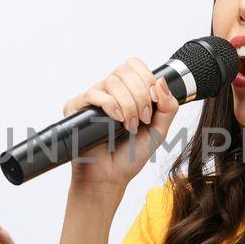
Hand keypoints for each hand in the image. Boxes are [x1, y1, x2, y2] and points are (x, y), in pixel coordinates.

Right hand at [63, 59, 181, 188]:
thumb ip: (168, 107)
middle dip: (140, 96)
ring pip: (112, 81)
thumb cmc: (130, 155)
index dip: (147, 79)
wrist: (110, 178)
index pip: (135, 65)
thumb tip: (162, 81)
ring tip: (129, 126)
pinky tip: (117, 120)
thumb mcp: (159, 131)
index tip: (153, 103)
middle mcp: (109, 91)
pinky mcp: (76, 108)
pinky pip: (94, 94)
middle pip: (125, 71)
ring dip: (128, 105)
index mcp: (127, 91)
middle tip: (142, 119)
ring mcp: (92, 98)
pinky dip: (111, 105)